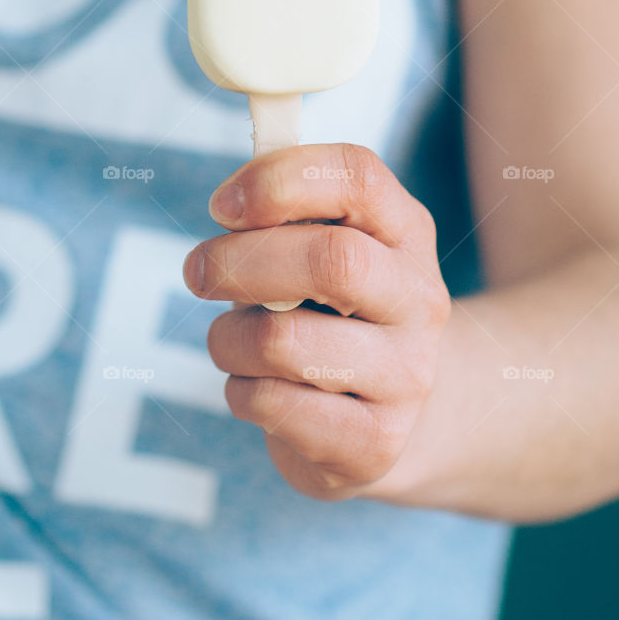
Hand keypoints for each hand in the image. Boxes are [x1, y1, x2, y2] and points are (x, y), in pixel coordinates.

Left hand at [183, 144, 450, 500]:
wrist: (396, 418)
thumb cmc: (335, 316)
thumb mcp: (326, 251)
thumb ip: (285, 219)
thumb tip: (231, 209)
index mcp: (406, 231)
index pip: (357, 177)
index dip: (277, 181)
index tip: (222, 206)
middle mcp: (420, 298)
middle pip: (332, 260)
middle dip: (239, 263)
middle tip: (198, 272)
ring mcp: (407, 375)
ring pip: (283, 342)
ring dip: (229, 338)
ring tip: (234, 341)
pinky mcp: (376, 442)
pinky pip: (272, 404)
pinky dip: (240, 392)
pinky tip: (257, 389)